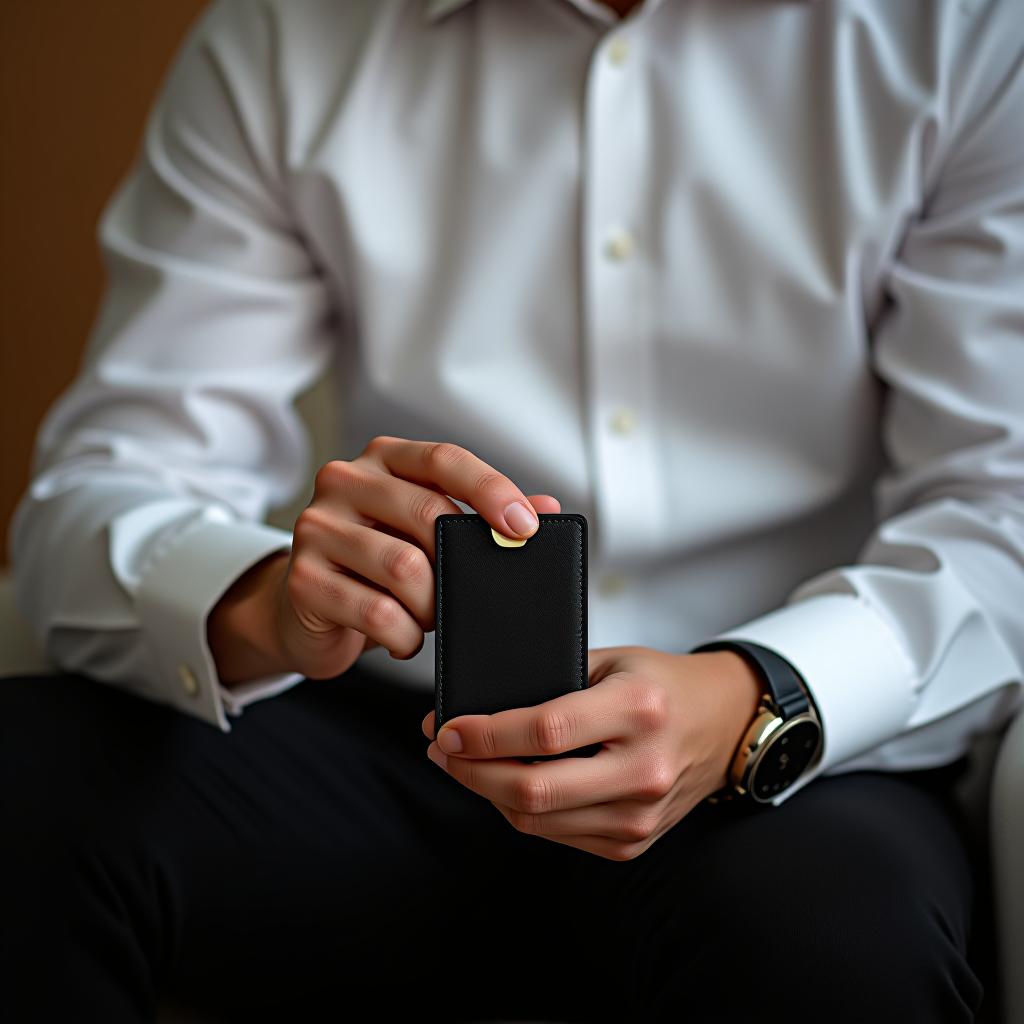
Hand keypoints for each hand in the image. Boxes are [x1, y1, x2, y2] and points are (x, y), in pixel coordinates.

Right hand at [208, 435, 559, 683]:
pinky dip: (403, 635)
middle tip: (469, 593)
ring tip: (428, 618)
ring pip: (404, 567)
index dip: (490, 489)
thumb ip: (483, 517)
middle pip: (428, 513)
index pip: (444, 458)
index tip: (524, 526)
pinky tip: (403, 638)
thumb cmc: (375, 567)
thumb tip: (546, 508)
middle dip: (461, 564)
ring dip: (432, 606)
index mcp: (383, 459)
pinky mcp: (302, 579)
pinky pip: (375, 611)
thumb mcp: (427, 535)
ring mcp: (317, 528)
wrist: (303, 609)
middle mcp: (345, 482)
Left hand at [421, 646, 762, 860]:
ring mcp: (641, 814)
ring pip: (537, 820)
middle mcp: (644, 769)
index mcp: (639, 710)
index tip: (446, 727)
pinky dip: (520, 811)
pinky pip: (556, 835)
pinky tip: (503, 784)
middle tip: (442, 748)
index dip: (486, 735)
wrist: (722, 723)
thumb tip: (477, 707)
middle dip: (471, 772)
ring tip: (463, 763)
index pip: (546, 731)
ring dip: (487, 793)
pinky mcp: (633, 842)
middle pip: (534, 789)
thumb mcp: (611, 661)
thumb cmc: (661, 684)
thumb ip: (552, 680)